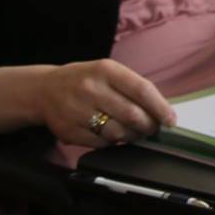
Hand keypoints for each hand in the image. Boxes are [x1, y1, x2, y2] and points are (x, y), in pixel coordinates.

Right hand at [27, 59, 176, 146]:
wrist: (43, 90)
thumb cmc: (84, 80)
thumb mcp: (107, 72)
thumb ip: (132, 87)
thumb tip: (161, 110)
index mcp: (106, 70)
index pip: (142, 89)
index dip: (160, 107)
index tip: (171, 120)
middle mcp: (91, 89)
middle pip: (132, 115)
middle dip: (148, 126)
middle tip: (153, 129)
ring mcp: (77, 111)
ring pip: (117, 133)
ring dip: (132, 137)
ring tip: (134, 133)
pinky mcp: (68, 131)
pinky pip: (101, 144)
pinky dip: (112, 143)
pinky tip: (113, 136)